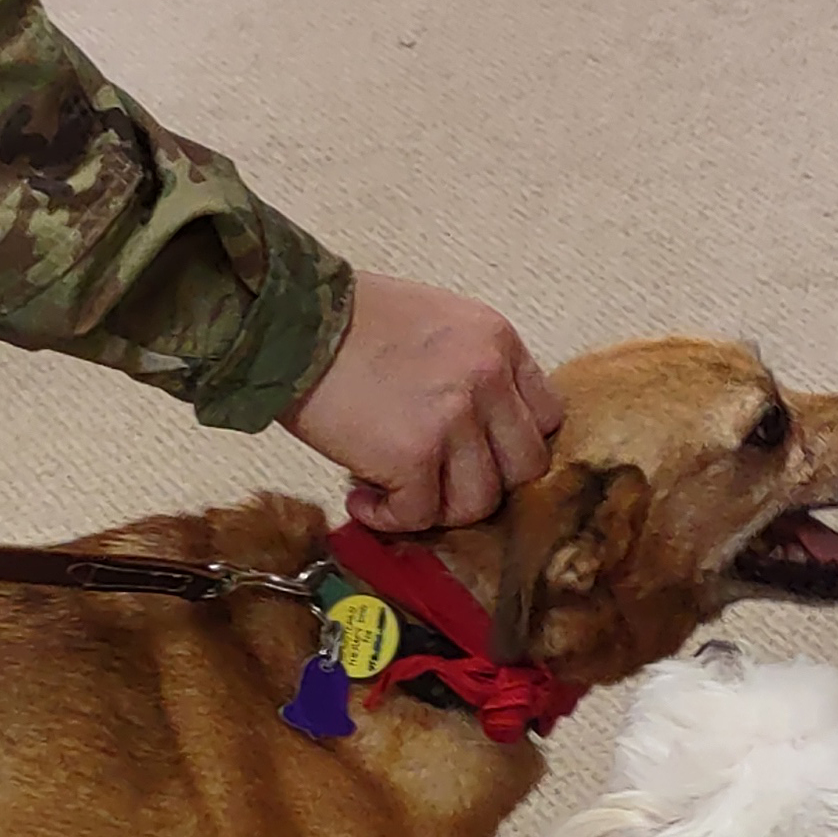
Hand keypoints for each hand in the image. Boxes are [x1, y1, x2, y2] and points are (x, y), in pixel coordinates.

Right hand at [284, 272, 562, 532]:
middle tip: (440, 482)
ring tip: (395, 494)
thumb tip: (476, 428)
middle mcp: (488, 378)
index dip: (510, 445)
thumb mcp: (436, 321)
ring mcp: (455, 419)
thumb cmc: (348, 318)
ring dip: (436, 508)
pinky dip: (391, 518)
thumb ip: (471, 366)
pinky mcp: (413, 456)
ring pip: (478, 502)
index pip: (546, 416)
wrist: (291, 321)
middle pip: (525, 466)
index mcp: (497, 341)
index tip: (478, 454)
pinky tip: (363, 500)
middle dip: (483, 483)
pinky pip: (421, 514)